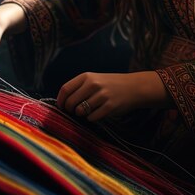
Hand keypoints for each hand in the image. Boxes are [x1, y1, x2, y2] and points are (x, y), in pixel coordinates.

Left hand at [56, 71, 170, 121]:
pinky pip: (92, 118)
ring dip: (81, 114)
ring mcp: (102, 96)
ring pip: (80, 111)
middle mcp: (93, 84)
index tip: (61, 107)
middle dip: (70, 110)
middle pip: (70, 102)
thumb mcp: (94, 79)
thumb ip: (79, 88)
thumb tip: (62, 102)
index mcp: (87, 76)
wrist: (133, 87)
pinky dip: (92, 118)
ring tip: (88, 110)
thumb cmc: (109, 85)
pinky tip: (98, 113)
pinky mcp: (109, 107)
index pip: (65, 89)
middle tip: (74, 111)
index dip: (60, 101)